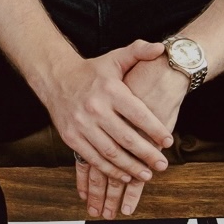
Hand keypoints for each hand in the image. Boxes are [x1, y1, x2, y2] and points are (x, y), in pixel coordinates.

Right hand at [41, 42, 172, 209]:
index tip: (168, 141)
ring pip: (110, 152)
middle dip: (146, 154)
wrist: (55, 77)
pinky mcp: (70, 137)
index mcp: (110, 90)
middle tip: (162, 164)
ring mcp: (81, 124)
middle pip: (126, 138)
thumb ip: (139, 51)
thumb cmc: (92, 70)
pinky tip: (124, 174)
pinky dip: (109, 169)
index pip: (138, 114)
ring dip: (130, 166)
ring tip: (146, 174)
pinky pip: (93, 158)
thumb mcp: (115, 58)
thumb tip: (161, 48)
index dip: (155, 129)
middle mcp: (95, 108)